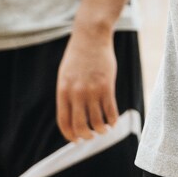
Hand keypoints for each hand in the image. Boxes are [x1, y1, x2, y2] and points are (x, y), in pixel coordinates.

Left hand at [56, 27, 118, 141]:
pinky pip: (110, 110)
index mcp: (63, 91)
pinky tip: (113, 122)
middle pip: (80, 125)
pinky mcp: (107, 85)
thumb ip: (68, 94)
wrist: (91, 36)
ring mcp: (92, 90)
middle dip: (86, 136)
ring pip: (97, 121)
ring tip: (104, 129)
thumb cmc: (78, 56)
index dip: (70, 135)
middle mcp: (77, 93)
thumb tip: (73, 114)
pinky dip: (112, 120)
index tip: (76, 140)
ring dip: (101, 130)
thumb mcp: (66, 75)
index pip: (64, 122)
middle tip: (91, 137)